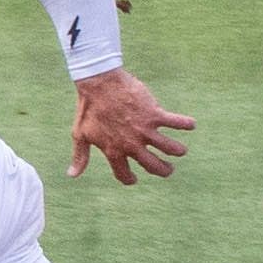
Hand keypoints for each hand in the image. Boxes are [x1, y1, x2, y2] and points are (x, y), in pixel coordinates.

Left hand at [69, 68, 195, 183]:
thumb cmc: (88, 108)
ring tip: (179, 151)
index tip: (135, 179)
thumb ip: (80, 156)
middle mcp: (132, 145)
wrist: (99, 83)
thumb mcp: (80, 134)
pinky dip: (186, 124)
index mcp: (114, 151)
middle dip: (164, 171)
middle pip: (154, 167)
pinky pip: (177, 122)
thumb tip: (72, 175)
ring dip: (177, 151)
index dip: (129, 179)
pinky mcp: (155, 114)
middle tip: (167, 169)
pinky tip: (190, 124)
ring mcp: (145, 130)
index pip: (124, 175)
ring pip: (171, 148)